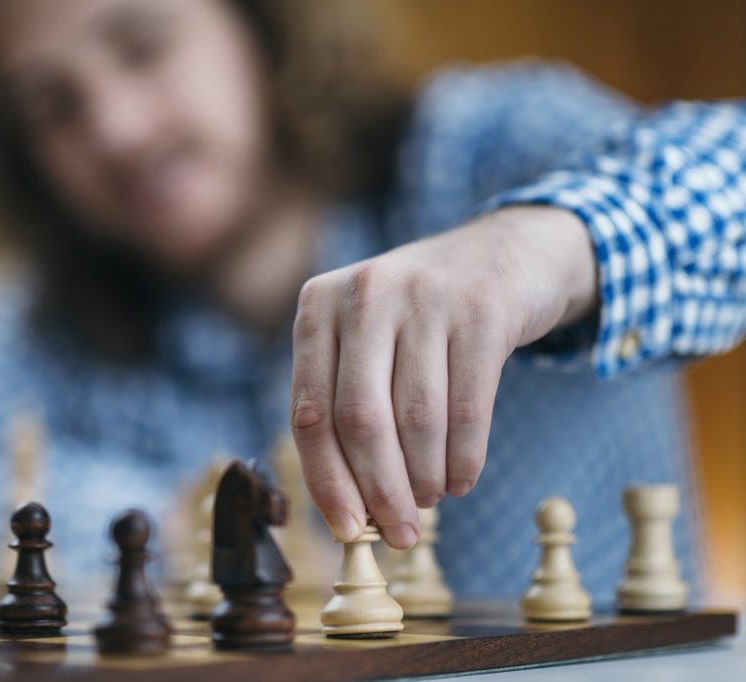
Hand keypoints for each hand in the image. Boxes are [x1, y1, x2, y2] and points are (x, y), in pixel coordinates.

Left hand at [289, 206, 596, 548]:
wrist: (503, 252)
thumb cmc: (418, 316)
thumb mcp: (364, 336)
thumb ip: (343, 402)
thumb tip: (347, 508)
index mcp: (319, 304)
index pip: (308, 412)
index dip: (327, 482)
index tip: (346, 530)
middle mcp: (366, 293)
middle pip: (360, 421)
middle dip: (379, 492)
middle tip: (398, 534)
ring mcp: (426, 296)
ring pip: (417, 420)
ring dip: (423, 479)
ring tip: (429, 499)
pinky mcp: (484, 311)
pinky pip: (469, 409)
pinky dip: (464, 459)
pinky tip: (462, 480)